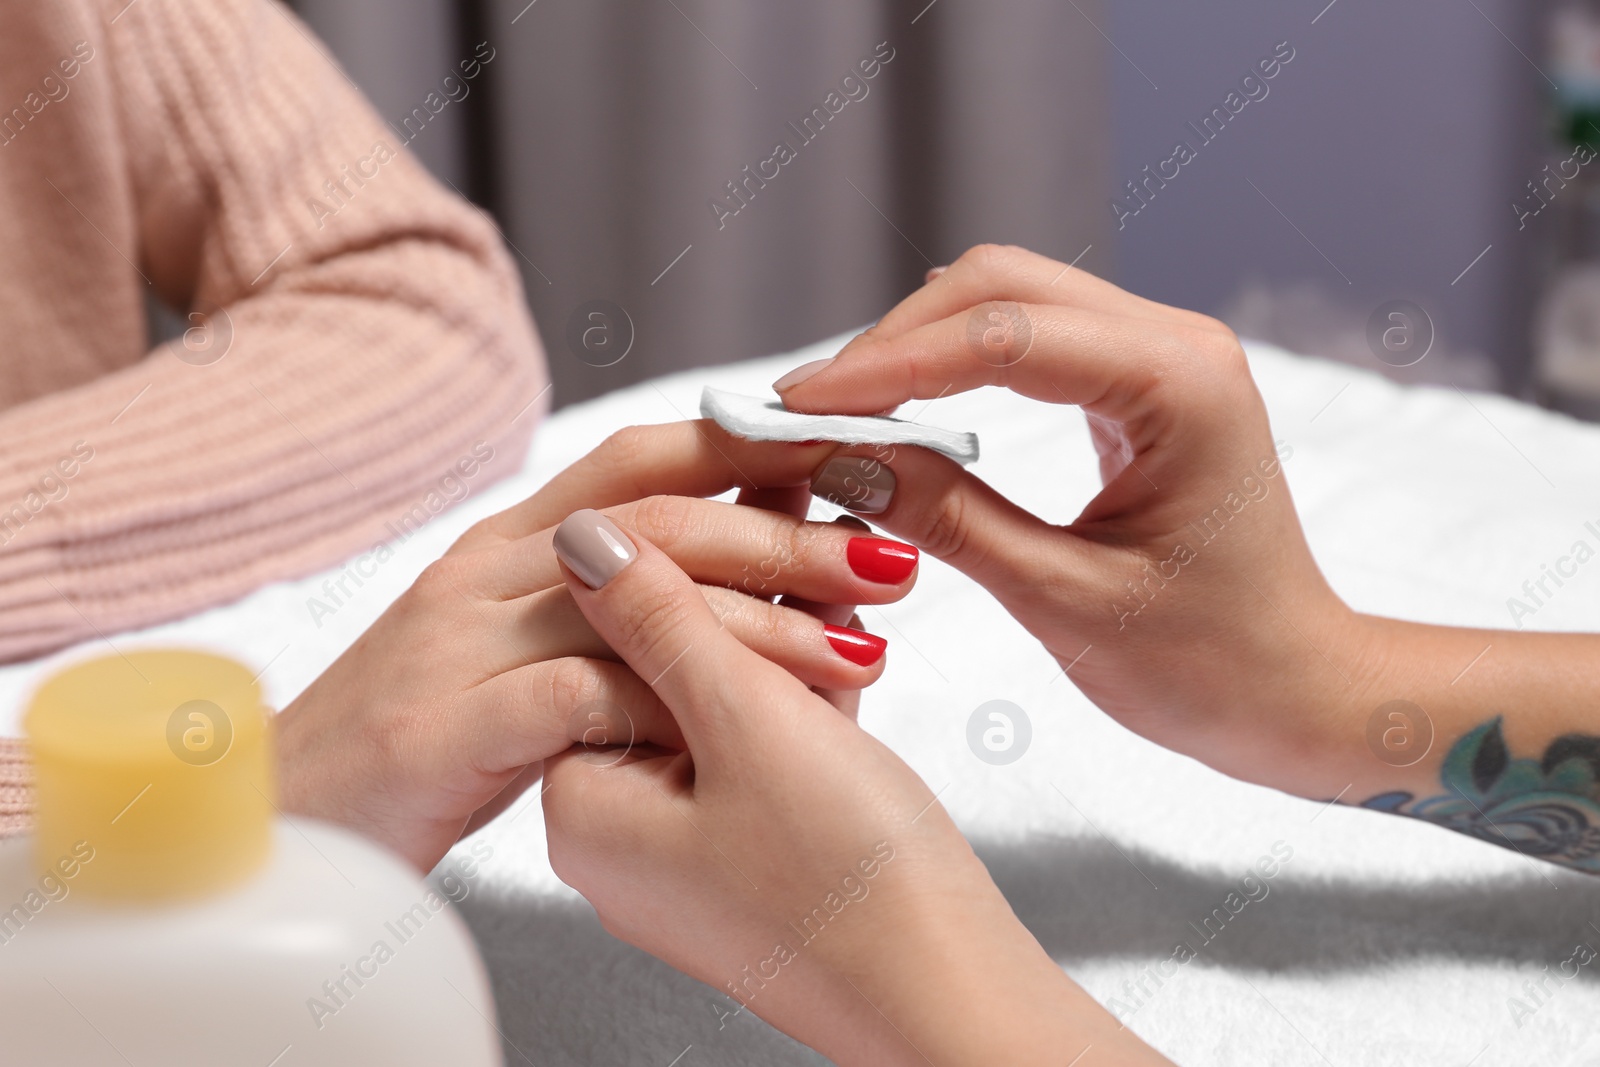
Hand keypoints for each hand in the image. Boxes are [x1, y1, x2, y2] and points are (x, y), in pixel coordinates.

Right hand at [274, 423, 921, 871]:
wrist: (286, 819)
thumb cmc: (429, 735)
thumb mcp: (524, 648)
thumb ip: (614, 604)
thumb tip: (745, 576)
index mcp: (512, 538)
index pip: (646, 458)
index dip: (756, 446)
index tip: (857, 459)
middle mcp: (487, 567)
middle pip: (660, 519)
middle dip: (788, 534)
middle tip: (892, 560)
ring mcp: (459, 639)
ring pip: (633, 598)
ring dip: (760, 621)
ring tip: (860, 646)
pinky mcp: (441, 723)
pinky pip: (577, 698)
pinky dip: (666, 706)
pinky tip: (740, 728)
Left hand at [541, 510, 1168, 1065]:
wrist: (949, 1001)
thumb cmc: (848, 884)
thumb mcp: (744, 720)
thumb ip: (659, 617)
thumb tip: (580, 539)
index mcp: (587, 808)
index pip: (605, 648)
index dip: (684, 572)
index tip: (747, 511)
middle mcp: (624, 838)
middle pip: (666, 673)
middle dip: (745, 597)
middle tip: (809, 523)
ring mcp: (691, 856)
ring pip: (724, 707)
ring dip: (785, 637)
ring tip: (847, 560)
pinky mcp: (754, 863)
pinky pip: (762, 755)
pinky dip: (806, 699)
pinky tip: (852, 640)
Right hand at [775, 244, 1357, 796]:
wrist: (1298, 692)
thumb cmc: (1209, 665)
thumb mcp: (1062, 600)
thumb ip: (949, 519)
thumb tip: (842, 459)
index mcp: (1180, 384)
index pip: (1002, 335)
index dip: (887, 365)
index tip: (798, 406)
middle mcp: (1178, 343)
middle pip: (1000, 285)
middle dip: (893, 340)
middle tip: (806, 408)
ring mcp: (1163, 355)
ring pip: (1009, 301)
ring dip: (918, 345)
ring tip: (840, 409)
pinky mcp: (1142, 385)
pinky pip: (1032, 341)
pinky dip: (956, 363)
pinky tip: (905, 407)